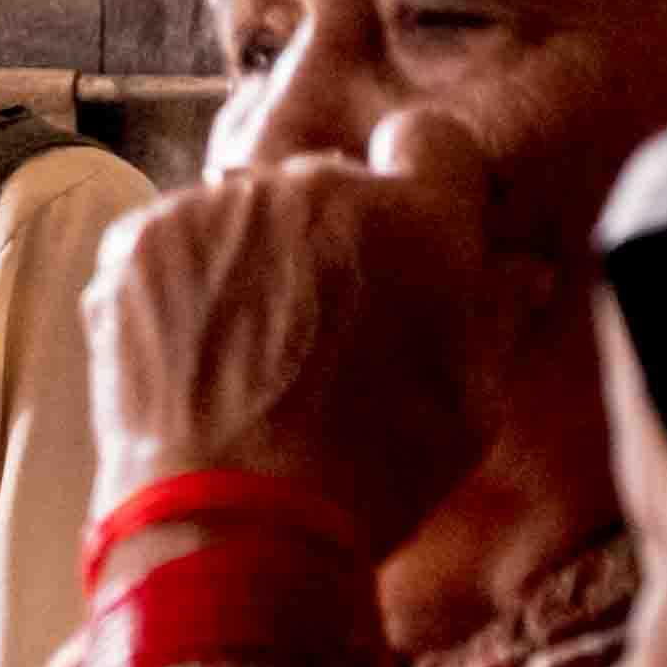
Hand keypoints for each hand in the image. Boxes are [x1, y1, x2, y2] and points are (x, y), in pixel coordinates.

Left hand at [84, 111, 509, 556]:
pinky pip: (175, 235)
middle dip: (335, 233)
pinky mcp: (143, 237)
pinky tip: (195, 352)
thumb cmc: (370, 475)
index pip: (431, 139)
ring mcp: (221, 208)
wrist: (235, 526)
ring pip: (248, 206)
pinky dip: (183, 279)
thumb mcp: (468, 405)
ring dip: (255, 254)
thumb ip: (494, 317)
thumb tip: (523, 271)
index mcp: (416, 219)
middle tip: (324, 323)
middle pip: (332, 178)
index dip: (420, 185)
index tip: (403, 236)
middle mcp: (317, 188)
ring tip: (251, 352)